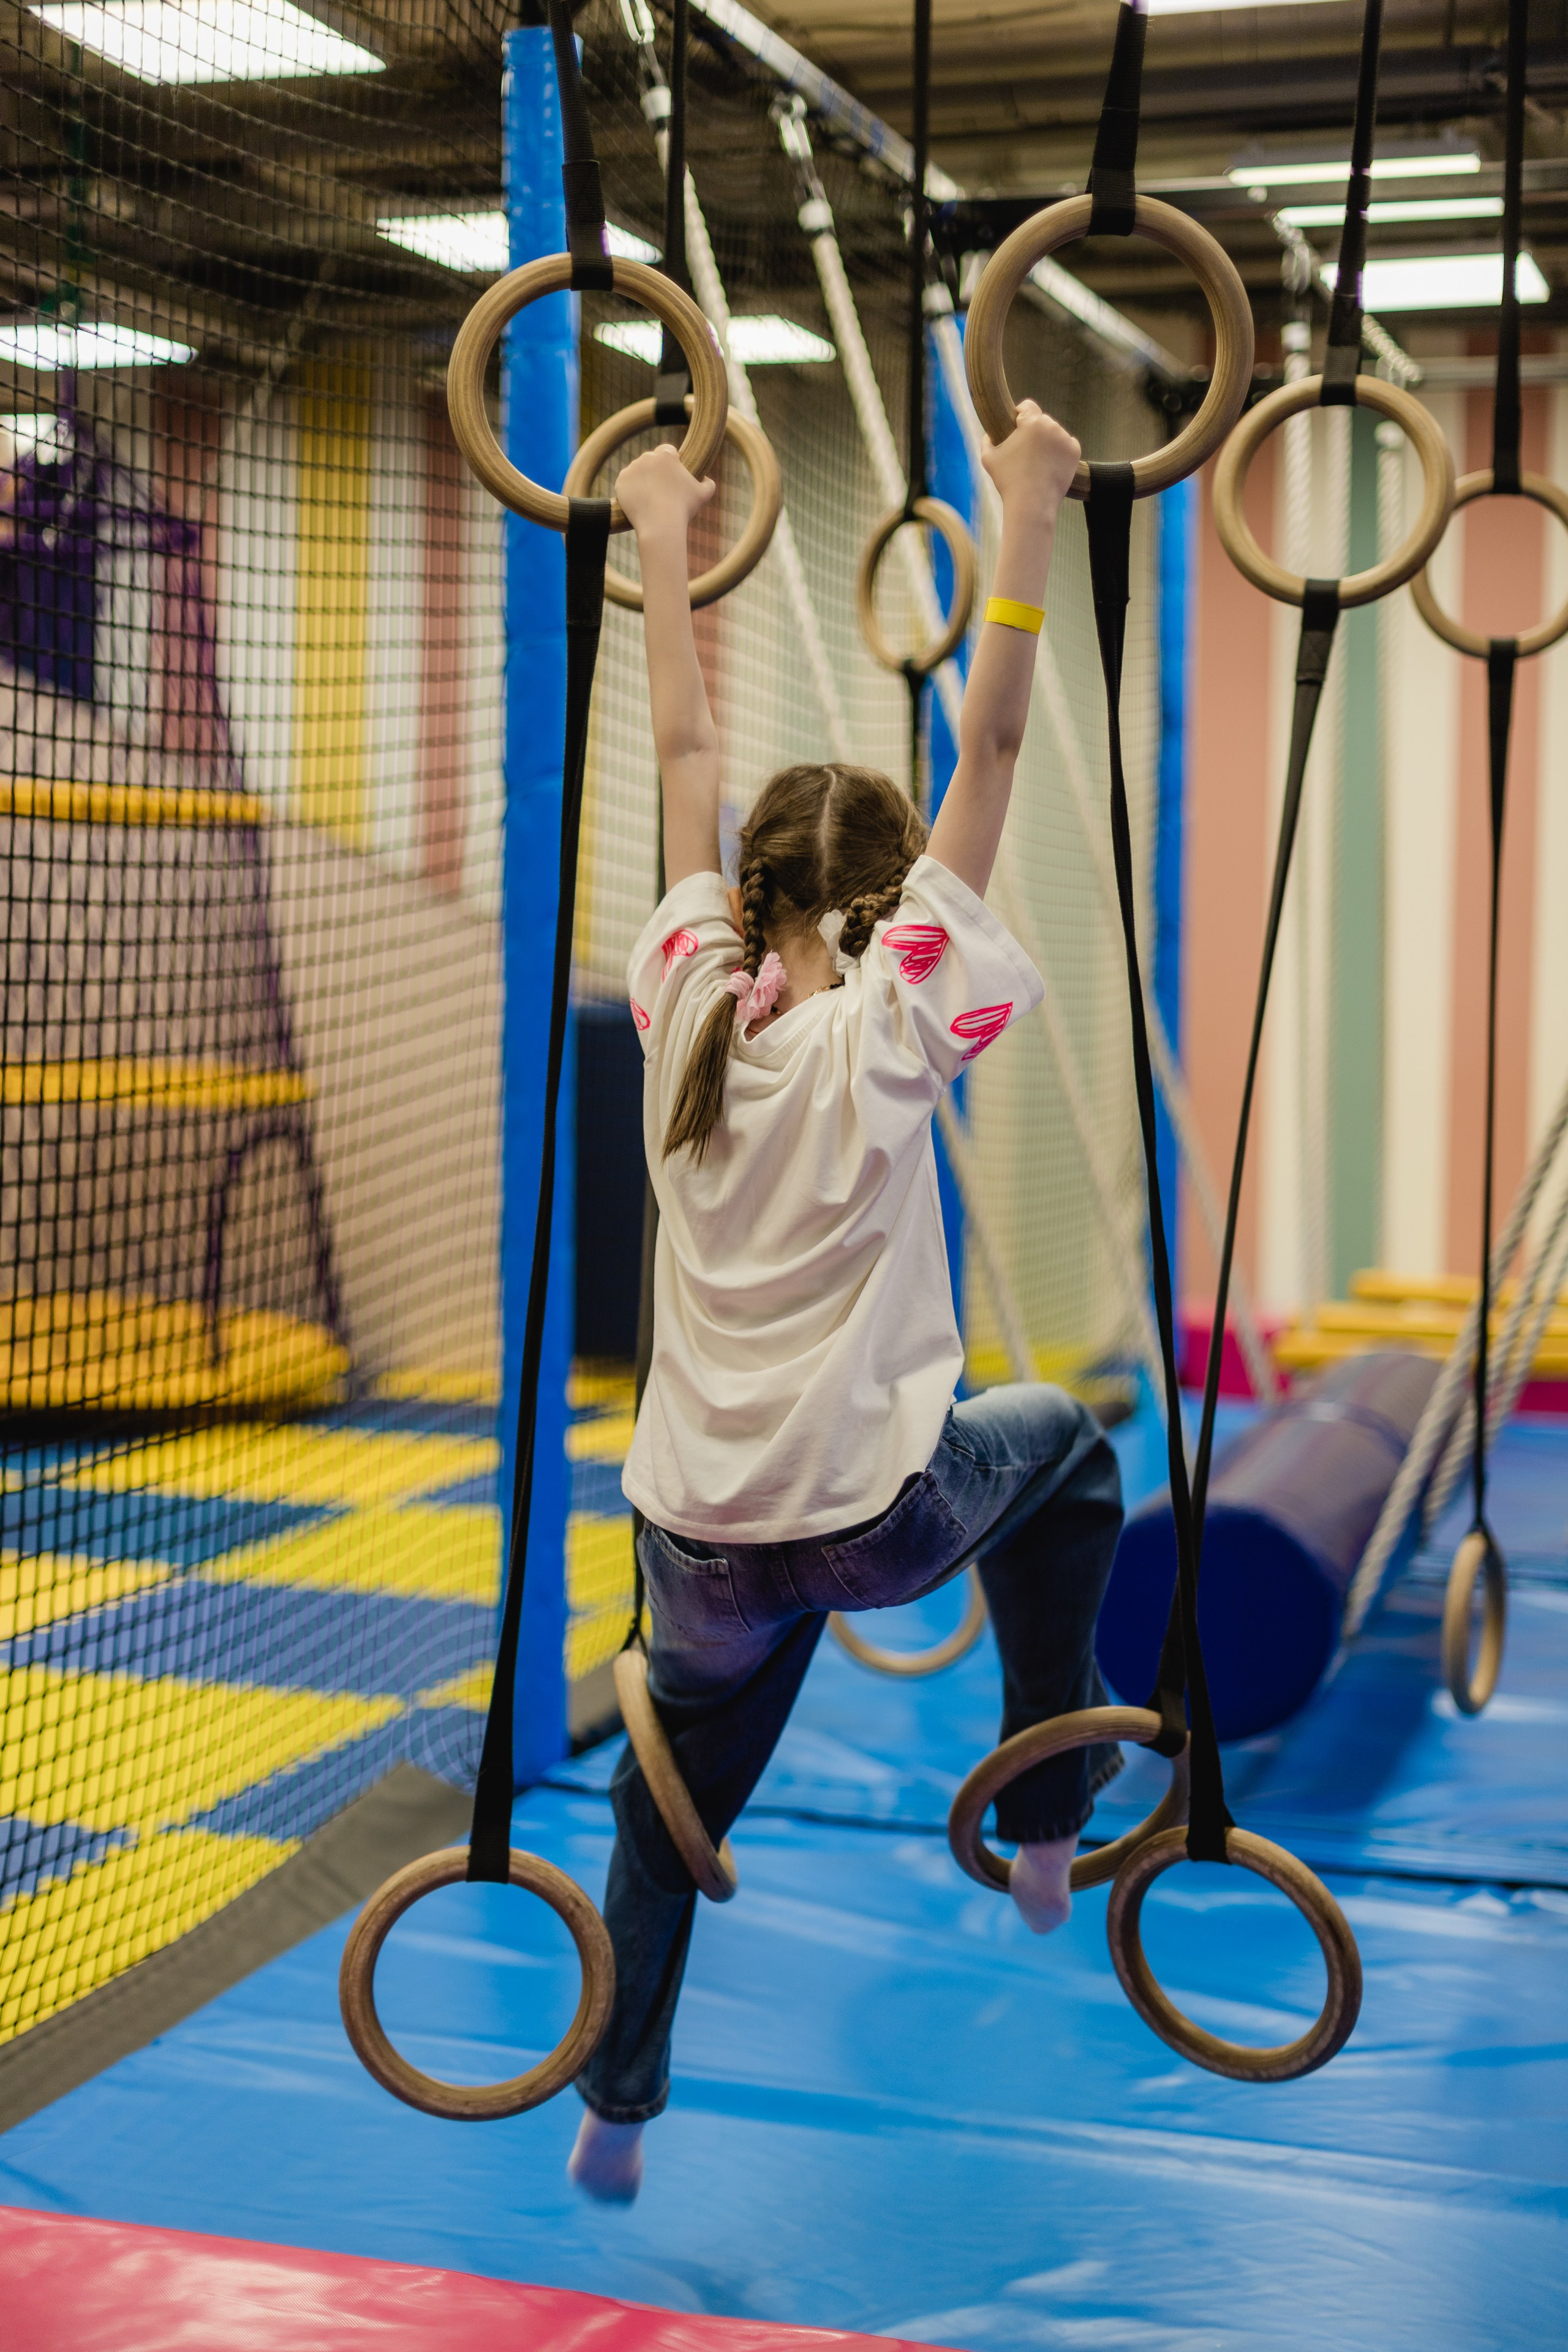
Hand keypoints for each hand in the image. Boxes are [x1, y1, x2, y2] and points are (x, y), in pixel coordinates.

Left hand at [615, 440, 716, 539]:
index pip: (667, 451)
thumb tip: (706, 479)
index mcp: (667, 455)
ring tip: (649, 497)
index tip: (671, 475)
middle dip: (655, 471)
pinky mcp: (621, 480)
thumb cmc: (683, 509)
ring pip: (638, 471)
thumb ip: (709, 483)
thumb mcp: (703, 495)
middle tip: (660, 489)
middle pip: (651, 460)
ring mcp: (632, 468)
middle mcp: (648, 457)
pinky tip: (639, 500)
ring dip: (642, 479)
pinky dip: (630, 489)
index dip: (670, 462)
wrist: (660, 525)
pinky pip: (625, 482)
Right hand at [981, 398, 1079, 518]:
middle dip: (1034, 431)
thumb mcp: (988, 458)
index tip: (1016, 426)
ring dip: (1047, 441)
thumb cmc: (1008, 480)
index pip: (1027, 406)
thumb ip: (987, 439)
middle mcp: (1051, 425)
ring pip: (1054, 433)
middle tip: (1025, 451)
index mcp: (1031, 422)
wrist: (1032, 504)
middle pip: (1042, 420)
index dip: (1019, 414)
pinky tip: (1049, 465)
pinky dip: (1059, 452)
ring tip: (1037, 462)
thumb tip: (990, 433)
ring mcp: (1065, 438)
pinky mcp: (1075, 451)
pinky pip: (1066, 445)